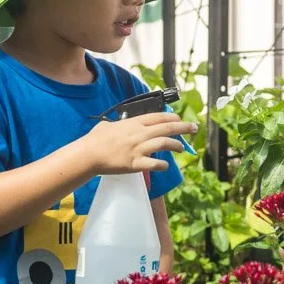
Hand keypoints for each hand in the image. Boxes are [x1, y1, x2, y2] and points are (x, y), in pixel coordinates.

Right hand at [78, 112, 195, 174]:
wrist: (89, 154)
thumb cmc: (96, 140)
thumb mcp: (107, 126)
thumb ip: (116, 125)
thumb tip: (113, 125)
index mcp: (134, 123)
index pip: (159, 117)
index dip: (173, 117)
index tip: (180, 119)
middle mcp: (140, 134)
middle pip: (167, 127)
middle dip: (184, 127)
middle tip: (194, 128)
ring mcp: (139, 148)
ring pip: (165, 143)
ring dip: (176, 145)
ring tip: (181, 148)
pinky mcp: (136, 163)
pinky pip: (155, 164)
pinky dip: (162, 165)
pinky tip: (165, 166)